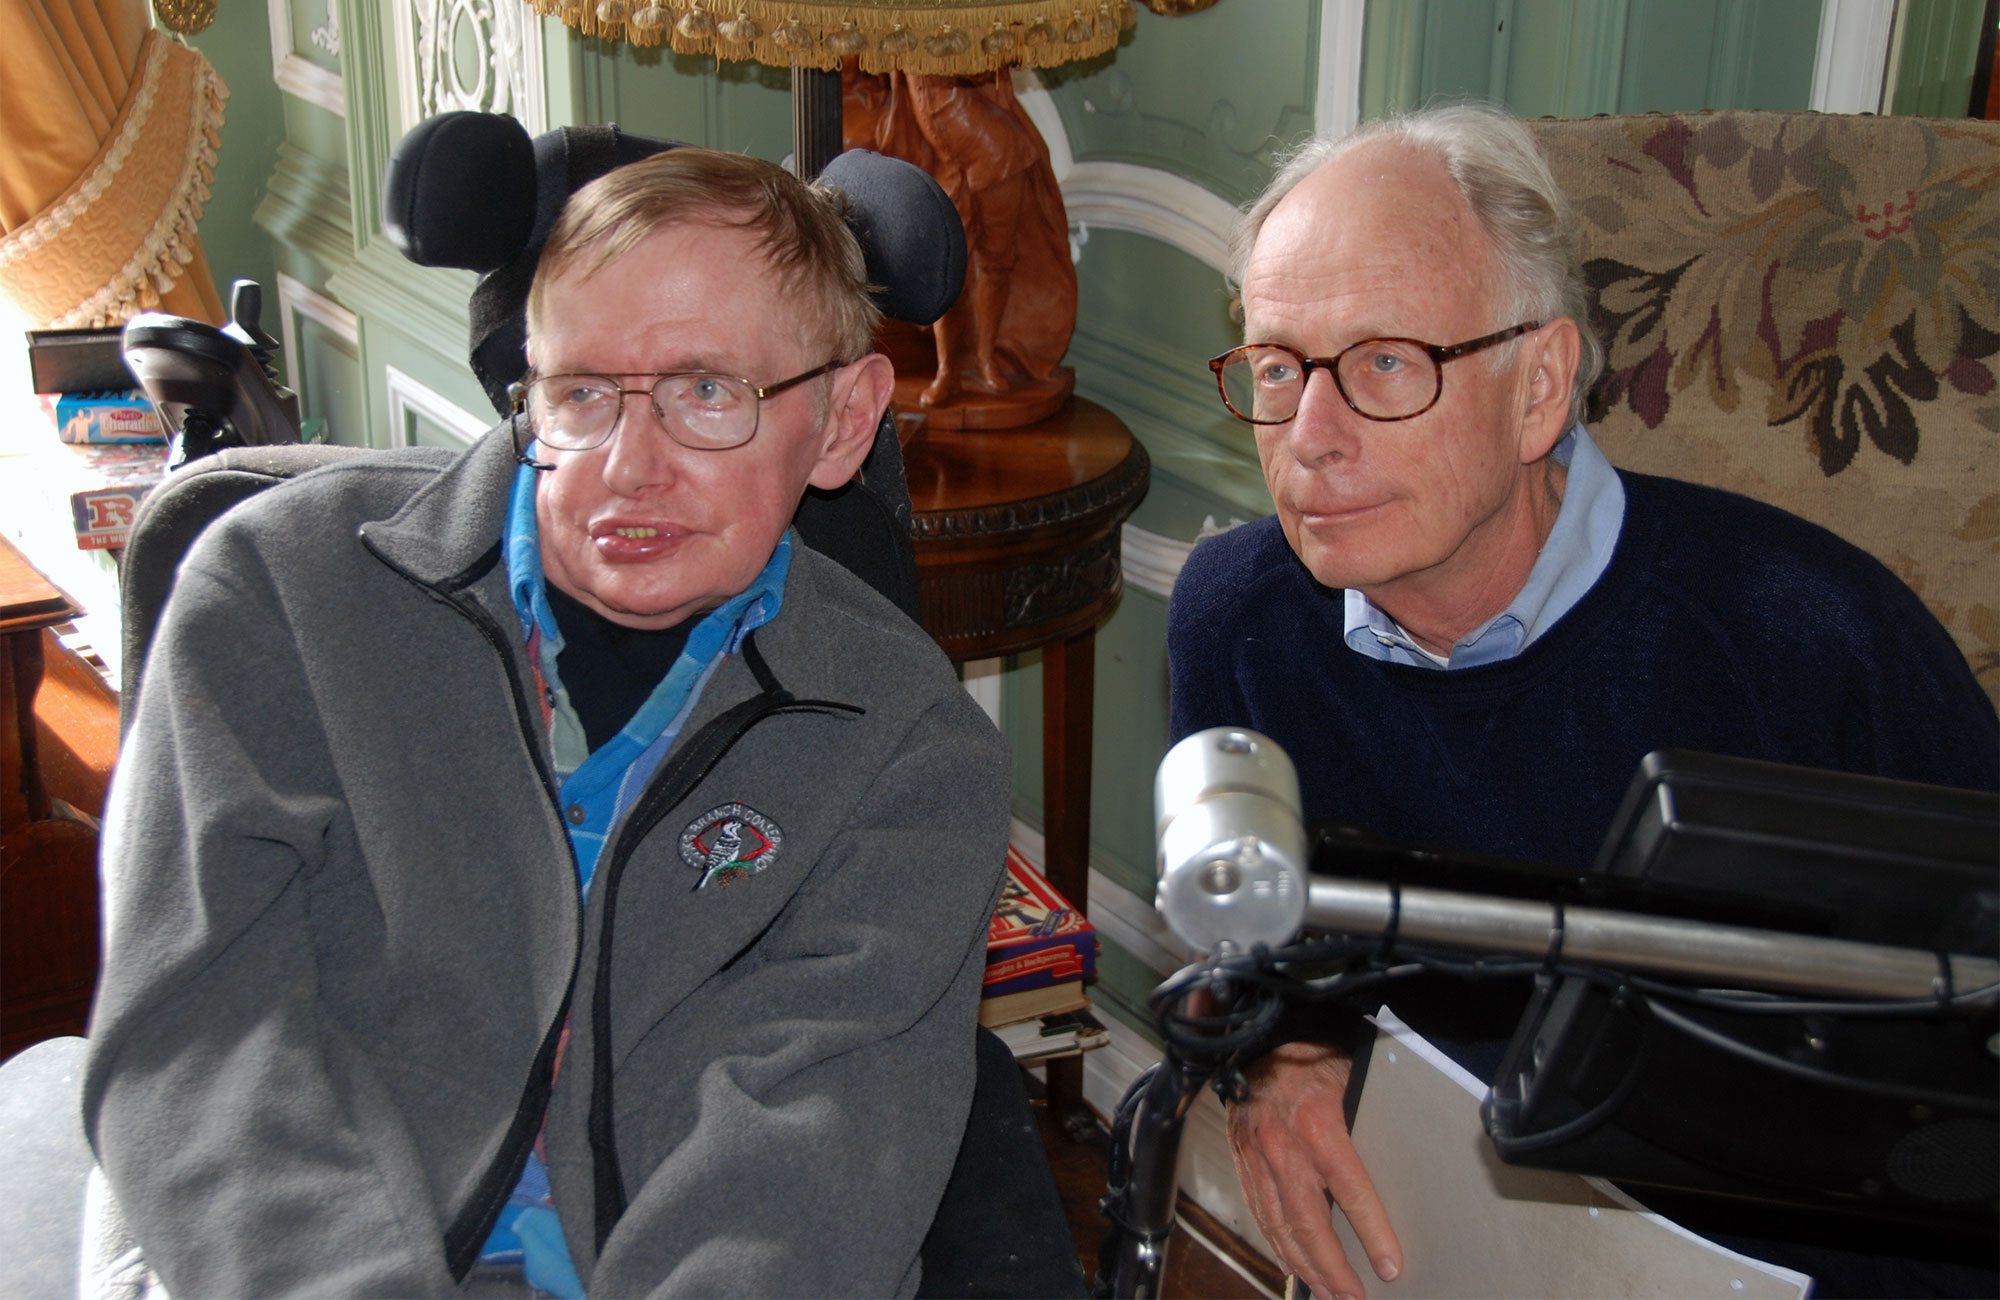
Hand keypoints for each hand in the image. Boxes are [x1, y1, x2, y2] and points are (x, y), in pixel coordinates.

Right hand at [1227, 1041, 1402, 1299]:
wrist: (1254, 1032)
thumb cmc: (1311, 1048)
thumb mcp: (1350, 1074)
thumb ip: (1368, 1117)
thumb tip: (1403, 1154)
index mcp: (1318, 1123)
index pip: (1351, 1192)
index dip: (1372, 1234)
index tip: (1391, 1267)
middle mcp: (1282, 1146)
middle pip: (1309, 1224)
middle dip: (1333, 1270)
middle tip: (1354, 1298)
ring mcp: (1256, 1155)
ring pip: (1279, 1225)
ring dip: (1305, 1265)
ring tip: (1329, 1292)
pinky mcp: (1240, 1157)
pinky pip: (1257, 1210)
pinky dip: (1275, 1242)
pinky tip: (1292, 1262)